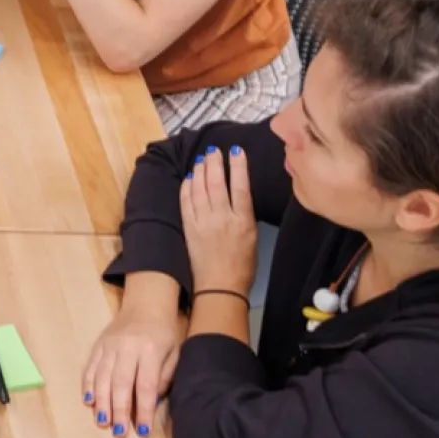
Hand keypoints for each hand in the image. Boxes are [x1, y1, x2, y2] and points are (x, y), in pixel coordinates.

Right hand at [82, 278, 183, 437]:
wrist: (146, 304)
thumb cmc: (164, 333)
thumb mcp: (175, 353)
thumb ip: (163, 377)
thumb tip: (150, 402)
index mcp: (149, 350)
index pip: (145, 386)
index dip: (143, 410)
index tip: (143, 431)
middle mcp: (126, 348)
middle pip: (120, 384)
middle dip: (119, 410)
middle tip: (119, 432)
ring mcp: (108, 346)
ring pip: (101, 378)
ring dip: (101, 402)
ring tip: (103, 422)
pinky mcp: (97, 345)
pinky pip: (90, 368)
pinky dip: (87, 386)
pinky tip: (88, 402)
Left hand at [182, 144, 259, 294]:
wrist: (220, 287)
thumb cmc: (242, 266)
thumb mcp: (252, 238)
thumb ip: (245, 215)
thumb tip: (237, 195)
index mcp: (243, 220)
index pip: (240, 186)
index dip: (238, 166)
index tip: (236, 151)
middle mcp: (222, 218)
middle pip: (217, 183)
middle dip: (215, 163)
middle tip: (214, 151)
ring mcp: (203, 222)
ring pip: (199, 189)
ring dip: (200, 171)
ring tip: (202, 160)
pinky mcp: (189, 228)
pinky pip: (186, 202)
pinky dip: (187, 187)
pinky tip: (188, 178)